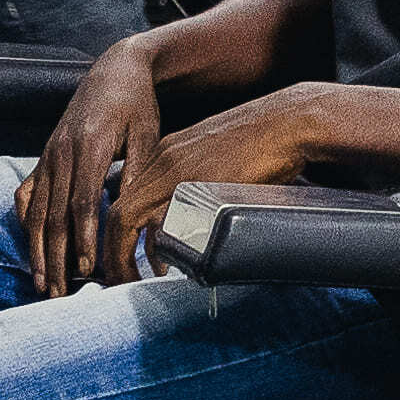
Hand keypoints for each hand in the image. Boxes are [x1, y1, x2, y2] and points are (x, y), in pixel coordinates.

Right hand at [18, 39, 176, 291]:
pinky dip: (26, 222)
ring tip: (41, 283)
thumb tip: (132, 215)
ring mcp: (48, 156)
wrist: (115, 71)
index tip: (86, 268)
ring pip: (36, 211)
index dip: (82, 237)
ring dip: (37, 250)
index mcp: (90, 148)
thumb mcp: (147, 135)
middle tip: (58, 293)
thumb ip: (136, 173)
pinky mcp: (44, 157)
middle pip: (53, 215)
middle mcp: (62, 153)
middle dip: (54, 258)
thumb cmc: (137, 105)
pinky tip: (31, 246)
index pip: (83, 202)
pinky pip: (26, 194)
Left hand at [99, 87, 329, 292]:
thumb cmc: (265, 139)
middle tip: (114, 278)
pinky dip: (156, 251)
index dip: (118, 232)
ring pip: (129, 219)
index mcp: (167, 153)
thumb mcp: (217, 157)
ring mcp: (179, 173)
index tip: (120, 256)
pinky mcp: (198, 186)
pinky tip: (163, 269)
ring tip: (128, 279)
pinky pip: (165, 225)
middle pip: (119, 212)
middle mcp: (165, 160)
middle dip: (111, 252)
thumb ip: (197, 184)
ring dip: (122, 255)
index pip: (126, 197)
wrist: (288, 120)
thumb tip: (193, 221)